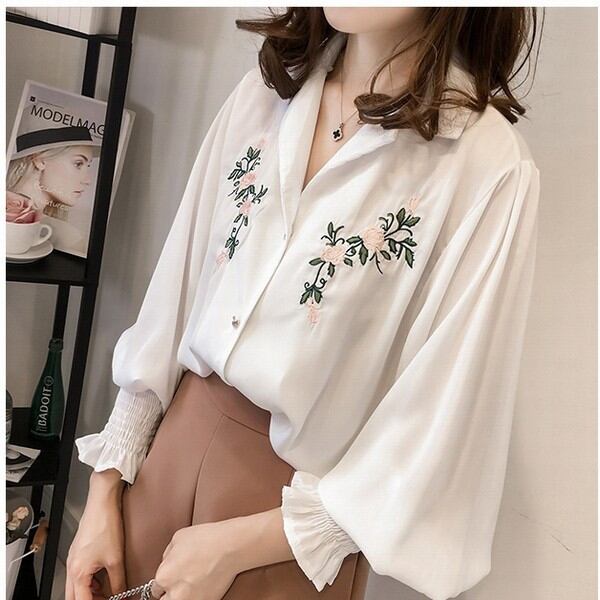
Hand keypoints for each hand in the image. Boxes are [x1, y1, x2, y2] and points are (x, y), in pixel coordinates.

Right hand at [66, 469, 126, 599]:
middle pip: (75, 596)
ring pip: (77, 586)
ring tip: (108, 592)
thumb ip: (118, 582)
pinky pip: (80, 574)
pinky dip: (90, 581)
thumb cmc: (105, 524)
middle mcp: (72, 567)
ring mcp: (74, 559)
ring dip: (90, 592)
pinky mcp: (79, 551)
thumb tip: (122, 595)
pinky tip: (103, 578)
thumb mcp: (116, 558)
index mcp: (77, 572)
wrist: (102, 502)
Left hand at [153, 507, 294, 599]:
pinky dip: (198, 595)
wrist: (231, 546)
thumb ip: (167, 555)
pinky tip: (203, 584)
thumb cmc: (206, 538)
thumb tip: (167, 563)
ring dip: (182, 595)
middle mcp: (175, 593)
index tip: (171, 578)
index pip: (155, 589)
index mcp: (164, 576)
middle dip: (169, 592)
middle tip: (179, 582)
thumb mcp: (178, 538)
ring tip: (191, 584)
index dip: (164, 581)